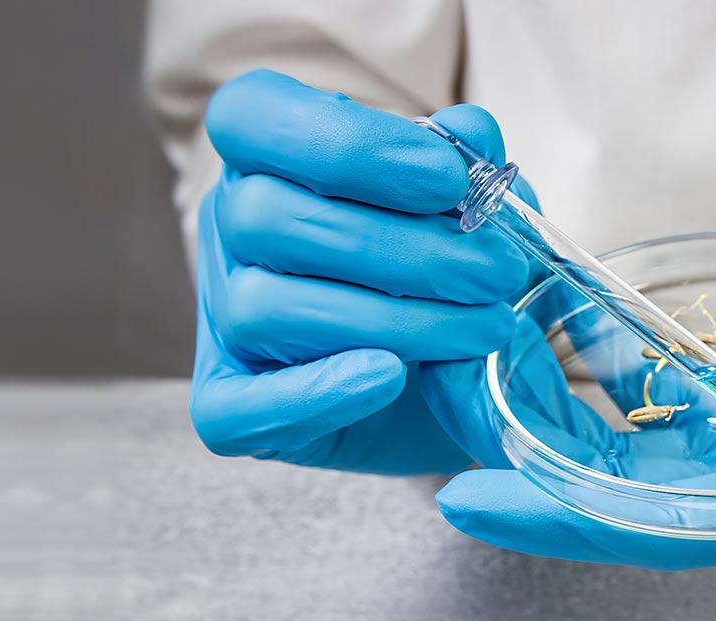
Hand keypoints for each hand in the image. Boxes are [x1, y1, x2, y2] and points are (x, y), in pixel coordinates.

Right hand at [189, 69, 538, 473]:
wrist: (447, 382)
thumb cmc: (445, 275)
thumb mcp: (472, 211)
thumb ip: (467, 168)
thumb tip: (469, 136)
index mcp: (267, 157)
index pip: (254, 116)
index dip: (348, 142)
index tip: (449, 180)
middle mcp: (228, 230)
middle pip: (266, 217)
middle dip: (398, 249)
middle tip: (496, 273)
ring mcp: (220, 320)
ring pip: (262, 308)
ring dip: (386, 322)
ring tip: (482, 330)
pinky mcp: (227, 404)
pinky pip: (237, 410)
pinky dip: (316, 395)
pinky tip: (389, 378)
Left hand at [421, 239, 715, 569]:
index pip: (648, 531)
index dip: (555, 524)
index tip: (461, 502)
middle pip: (606, 493)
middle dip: (515, 472)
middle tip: (423, 437)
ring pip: (617, 446)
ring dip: (542, 423)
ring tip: (462, 386)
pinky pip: (648, 398)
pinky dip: (592, 379)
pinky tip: (541, 347)